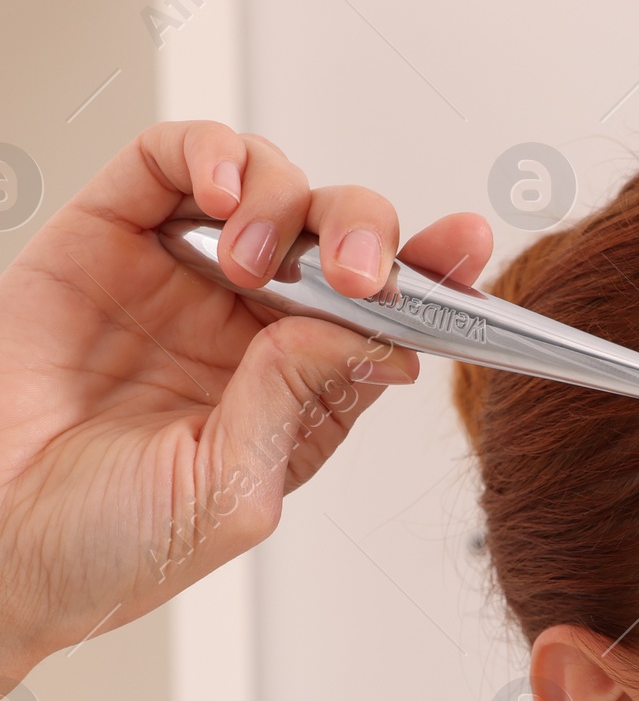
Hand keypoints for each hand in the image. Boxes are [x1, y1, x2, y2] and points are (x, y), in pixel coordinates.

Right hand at [0, 122, 493, 689]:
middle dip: (372, 237)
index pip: (386, 319)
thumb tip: (362, 328)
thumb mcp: (232, 493)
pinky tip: (223, 194)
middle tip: (361, 274)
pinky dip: (213, 154)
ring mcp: (183, 275)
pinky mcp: (110, 232)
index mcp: (299, 395)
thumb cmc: (108, 546)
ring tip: (255, 264)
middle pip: (342, 240)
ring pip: (272, 186)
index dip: (434, 278)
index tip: (468, 247)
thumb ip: (297, 402)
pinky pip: (174, 159)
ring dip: (290, 204)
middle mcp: (250, 328)